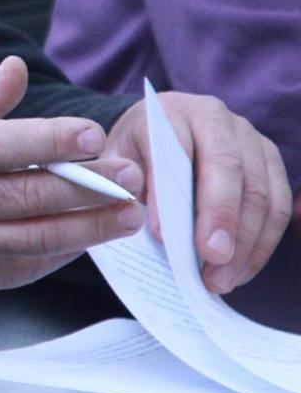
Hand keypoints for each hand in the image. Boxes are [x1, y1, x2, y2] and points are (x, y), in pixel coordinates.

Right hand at [0, 56, 145, 296]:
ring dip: (90, 228)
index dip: (51, 139)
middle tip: (132, 177)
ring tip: (130, 215)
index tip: (92, 133)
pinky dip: (60, 253)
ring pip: (36, 238)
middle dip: (89, 187)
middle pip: (30, 195)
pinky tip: (88, 238)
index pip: (3, 146)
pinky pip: (24, 266)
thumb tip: (17, 69)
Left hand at [102, 92, 290, 293]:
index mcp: (171, 112)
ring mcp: (250, 139)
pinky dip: (261, 243)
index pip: (177, 151)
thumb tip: (143, 222)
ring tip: (221, 280)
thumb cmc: (133, 153)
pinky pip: (278, 206)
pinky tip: (241, 270)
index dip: (171, 195)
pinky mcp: (270, 162)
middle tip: (210, 262)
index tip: (162, 237)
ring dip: (246, 242)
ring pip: (261, 191)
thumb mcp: (114, 161)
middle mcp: (216, 118)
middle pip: (229, 169)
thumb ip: (120, 184)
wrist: (155, 132)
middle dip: (222, 220)